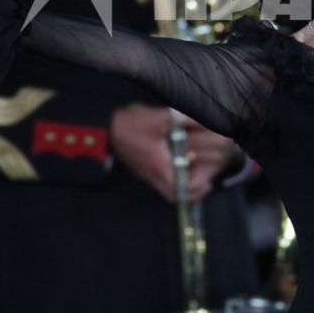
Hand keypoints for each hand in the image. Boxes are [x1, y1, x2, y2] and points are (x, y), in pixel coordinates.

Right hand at [110, 106, 238, 203]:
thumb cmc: (129, 125)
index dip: (195, 191)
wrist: (105, 130)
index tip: (208, 184)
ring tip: (196, 171)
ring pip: (168, 188)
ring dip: (183, 183)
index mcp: (159, 166)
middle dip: (191, 192)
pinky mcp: (144, 169)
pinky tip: (181, 162)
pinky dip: (175, 176)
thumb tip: (201, 118)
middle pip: (174, 195)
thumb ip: (179, 119)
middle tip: (205, 181)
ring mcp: (147, 174)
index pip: (179, 190)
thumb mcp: (157, 118)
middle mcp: (153, 175)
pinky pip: (163, 180)